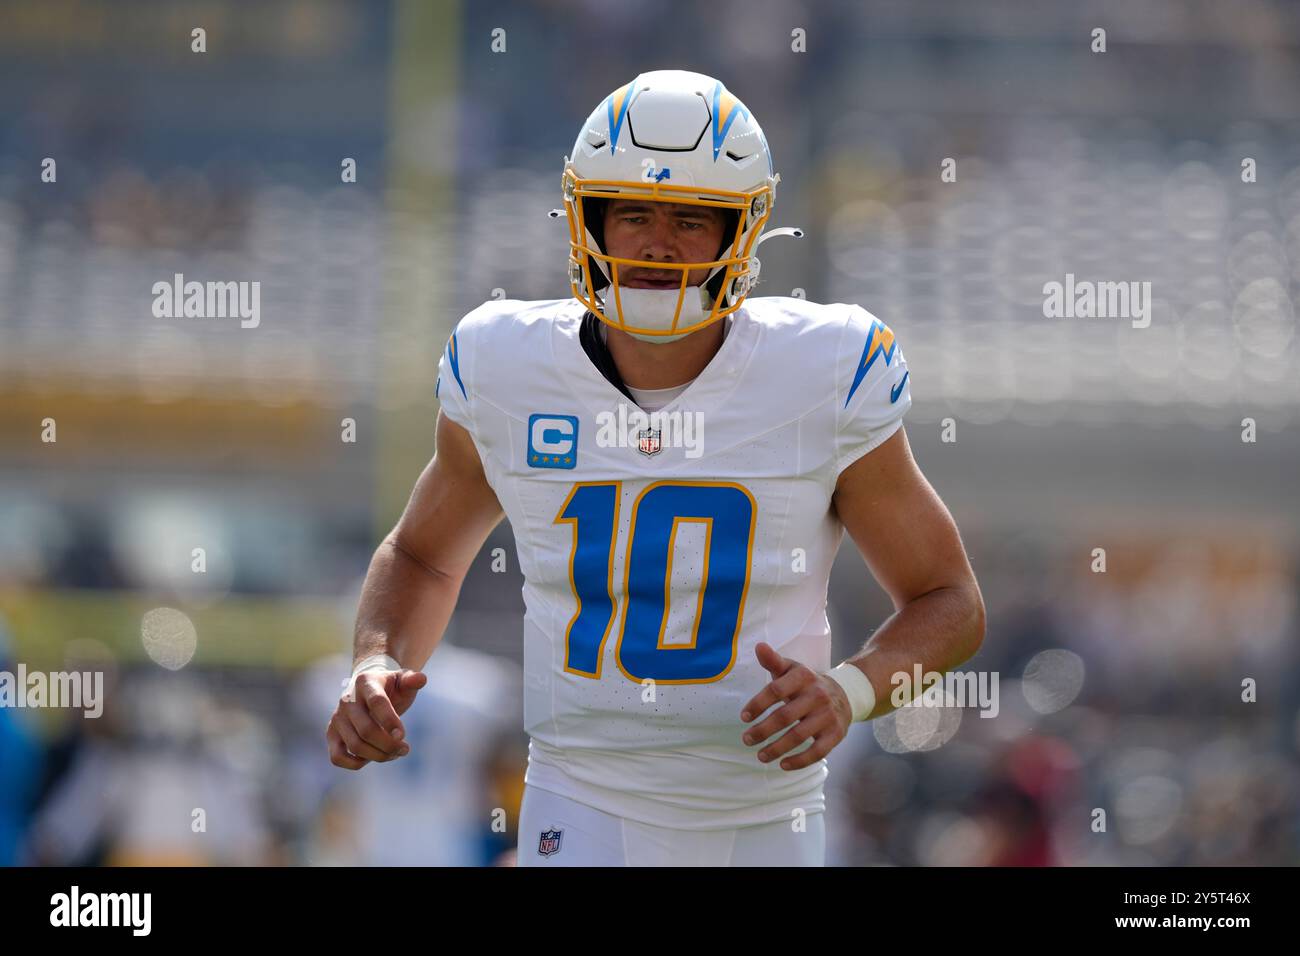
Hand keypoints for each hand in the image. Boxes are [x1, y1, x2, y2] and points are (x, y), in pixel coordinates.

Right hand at [326, 667, 427, 769]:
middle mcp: (347, 700)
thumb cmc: (390, 688)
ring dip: (379, 755)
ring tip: (395, 753)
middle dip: (389, 744)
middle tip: (405, 749)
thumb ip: (411, 680)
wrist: (367, 691)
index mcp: (365, 682)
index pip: (377, 703)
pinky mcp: (331, 734)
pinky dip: (356, 764)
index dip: (390, 721)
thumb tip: (422, 679)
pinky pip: (337, 757)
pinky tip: (373, 757)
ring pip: (356, 745)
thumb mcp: (402, 680)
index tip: (403, 736)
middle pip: (367, 730)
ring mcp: (337, 718)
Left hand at [739, 642, 852, 770]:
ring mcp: (828, 716)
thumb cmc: (807, 683)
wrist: (844, 694)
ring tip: (760, 755)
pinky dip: (799, 761)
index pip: (776, 690)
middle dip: (762, 731)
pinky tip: (783, 765)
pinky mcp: (836, 734)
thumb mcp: (791, 669)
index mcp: (803, 677)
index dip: (757, 704)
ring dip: (776, 749)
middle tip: (747, 739)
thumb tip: (758, 646)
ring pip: (799, 736)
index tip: (743, 717)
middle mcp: (817, 695)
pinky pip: (817, 752)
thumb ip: (773, 661)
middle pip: (785, 716)